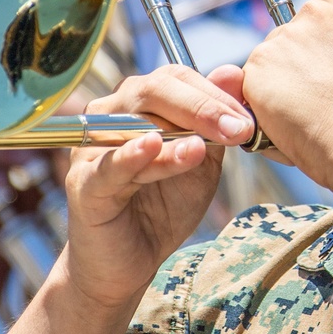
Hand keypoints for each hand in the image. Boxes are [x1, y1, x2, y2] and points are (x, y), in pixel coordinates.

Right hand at [60, 64, 253, 310]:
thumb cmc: (164, 205)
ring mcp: (94, 147)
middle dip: (202, 107)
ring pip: (135, 124)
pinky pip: (110, 165)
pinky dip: (132, 154)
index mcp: (138, 103)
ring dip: (174, 132)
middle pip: (153, 90)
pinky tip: (153, 147)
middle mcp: (110, 115)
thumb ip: (214, 121)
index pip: (175, 78)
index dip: (214, 93)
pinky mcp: (85, 184)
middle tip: (238, 128)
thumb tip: (233, 72)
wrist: (132, 261)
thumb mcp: (201, 161)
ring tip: (204, 144)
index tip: (247, 118)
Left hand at [241, 0, 332, 193]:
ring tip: (314, 118)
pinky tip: (294, 128)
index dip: (324, 0)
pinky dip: (266, 107)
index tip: (325, 21)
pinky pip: (254, 88)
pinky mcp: (257, 74)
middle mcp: (315, 17)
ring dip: (286, 84)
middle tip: (327, 94)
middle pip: (299, 29)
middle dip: (306, 58)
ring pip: (274, 60)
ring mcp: (281, 43)